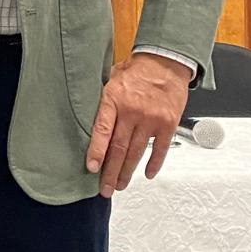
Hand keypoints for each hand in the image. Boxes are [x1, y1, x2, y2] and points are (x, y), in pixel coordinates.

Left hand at [85, 51, 189, 197]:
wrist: (165, 62)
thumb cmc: (135, 71)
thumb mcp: (110, 79)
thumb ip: (100, 100)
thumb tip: (82, 117)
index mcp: (113, 100)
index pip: (102, 130)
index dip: (96, 151)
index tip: (91, 167)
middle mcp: (132, 112)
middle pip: (119, 148)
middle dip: (111, 171)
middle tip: (104, 188)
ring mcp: (151, 119)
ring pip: (137, 152)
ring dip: (128, 172)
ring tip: (120, 185)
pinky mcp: (168, 124)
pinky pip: (160, 149)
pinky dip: (153, 163)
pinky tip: (146, 174)